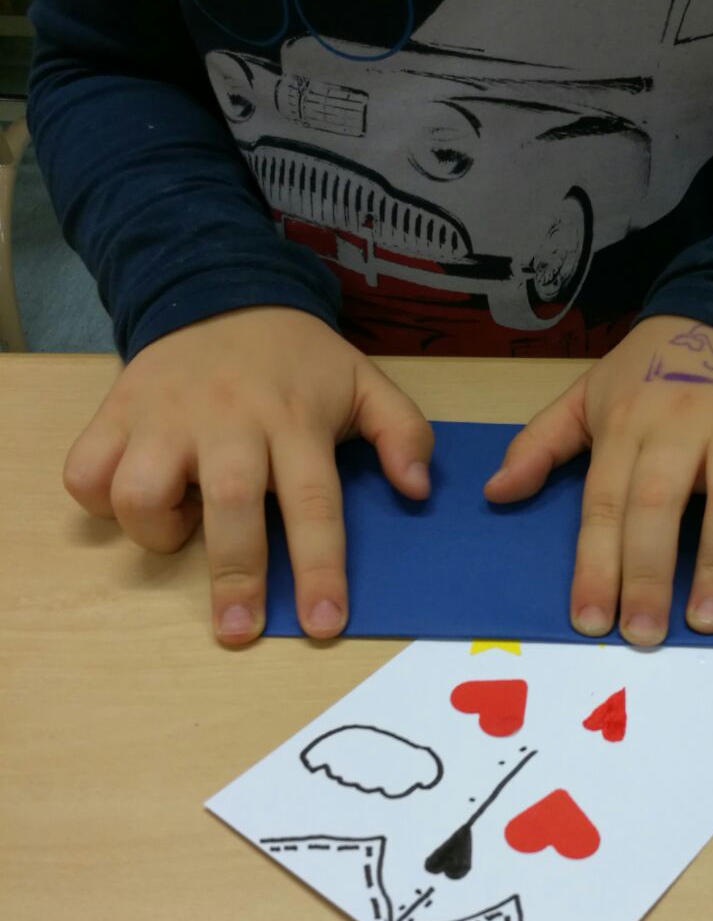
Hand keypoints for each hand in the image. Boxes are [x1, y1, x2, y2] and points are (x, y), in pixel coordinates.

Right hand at [64, 307, 432, 644]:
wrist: (220, 290)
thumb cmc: (296, 360)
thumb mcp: (363, 382)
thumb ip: (402, 431)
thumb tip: (418, 489)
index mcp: (295, 419)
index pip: (313, 502)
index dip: (319, 568)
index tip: (324, 622)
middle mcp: (228, 419)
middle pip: (229, 505)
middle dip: (235, 575)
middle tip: (239, 630)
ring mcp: (164, 415)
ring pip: (140, 491)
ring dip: (155, 530)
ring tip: (183, 526)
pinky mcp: (115, 411)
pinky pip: (86, 472)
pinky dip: (100, 500)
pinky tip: (137, 497)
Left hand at [485, 316, 712, 644]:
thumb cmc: (654, 371)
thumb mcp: (588, 393)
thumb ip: (541, 444)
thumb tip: (496, 493)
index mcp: (627, 421)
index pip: (605, 502)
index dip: (596, 565)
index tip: (590, 620)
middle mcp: (683, 423)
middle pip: (661, 505)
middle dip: (649, 575)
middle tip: (643, 635)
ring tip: (707, 621)